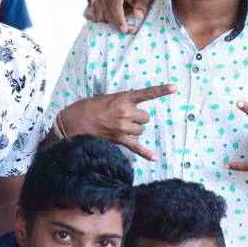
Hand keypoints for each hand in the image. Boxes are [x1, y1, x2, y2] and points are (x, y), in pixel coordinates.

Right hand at [59, 84, 175, 160]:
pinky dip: (145, 153)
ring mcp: (123, 127)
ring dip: (134, 129)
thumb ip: (121, 102)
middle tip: (124, 118)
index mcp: (123, 98)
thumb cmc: (86, 108)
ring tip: (118, 127)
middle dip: (138, 118)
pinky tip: (155, 158)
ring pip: (140, 130)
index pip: (146, 93)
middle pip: (145, 117)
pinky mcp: (119, 140)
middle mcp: (125, 112)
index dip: (161, 90)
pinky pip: (136, 148)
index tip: (174, 88)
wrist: (73, 122)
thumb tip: (129, 109)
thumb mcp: (105, 98)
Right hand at [84, 0, 157, 33]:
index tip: (125, 29)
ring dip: (111, 23)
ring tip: (123, 21)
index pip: (115, 4)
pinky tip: (108, 22)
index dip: (119, 18)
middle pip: (108, 12)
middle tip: (131, 30)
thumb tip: (138, 16)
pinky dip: (97, 21)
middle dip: (118, 24)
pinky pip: (89, 14)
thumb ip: (143, 5)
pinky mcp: (95, 3)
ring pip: (100, 16)